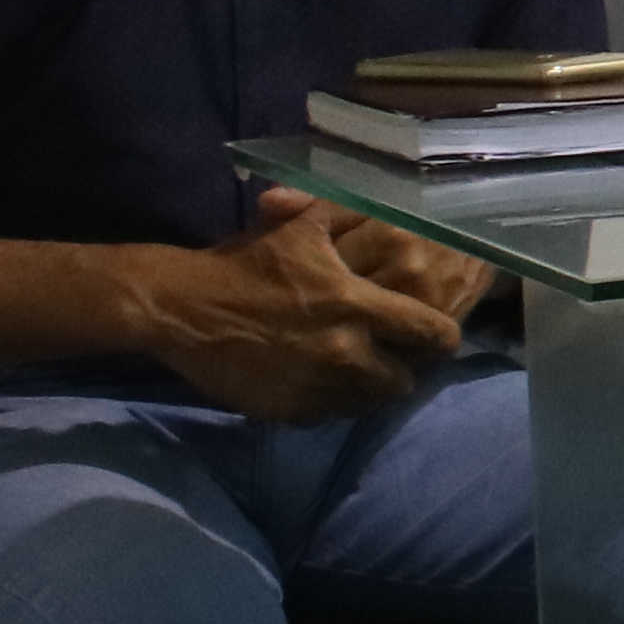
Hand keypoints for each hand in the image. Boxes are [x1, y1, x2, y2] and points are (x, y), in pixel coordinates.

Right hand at [136, 193, 468, 420]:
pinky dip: (335, 399)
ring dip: (370, 384)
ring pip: (373, 400)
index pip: (433, 333)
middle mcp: (344, 353)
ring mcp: (318, 388)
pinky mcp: (293, 412)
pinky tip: (321, 377)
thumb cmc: (247, 262)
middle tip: (390, 350)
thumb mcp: (303, 226)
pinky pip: (335, 414)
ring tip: (356, 363)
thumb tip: (404, 209)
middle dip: (404, 363)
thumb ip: (355, 216)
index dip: (440, 334)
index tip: (434, 330)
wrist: (182, 309)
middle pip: (407, 377)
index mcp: (355, 305)